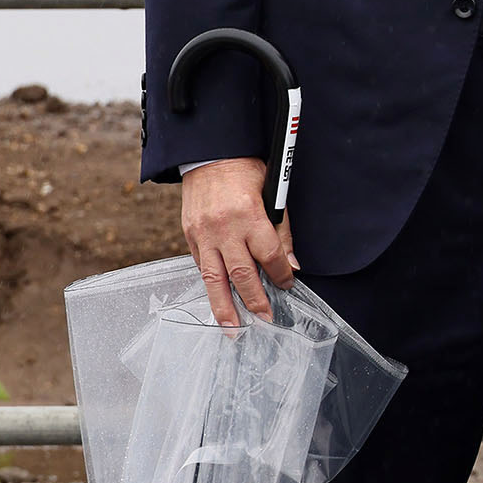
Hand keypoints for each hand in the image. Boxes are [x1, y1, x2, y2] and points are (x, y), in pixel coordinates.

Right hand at [181, 157, 294, 326]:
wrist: (210, 155)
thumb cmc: (247, 171)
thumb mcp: (273, 193)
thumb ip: (281, 230)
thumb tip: (292, 264)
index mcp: (249, 215)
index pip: (270, 254)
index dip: (281, 273)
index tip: (288, 285)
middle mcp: (225, 229)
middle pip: (242, 274)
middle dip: (255, 300)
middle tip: (265, 318)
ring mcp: (204, 234)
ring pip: (214, 279)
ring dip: (224, 307)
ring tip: (233, 328)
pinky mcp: (189, 236)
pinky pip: (201, 266)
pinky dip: (211, 285)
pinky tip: (218, 300)